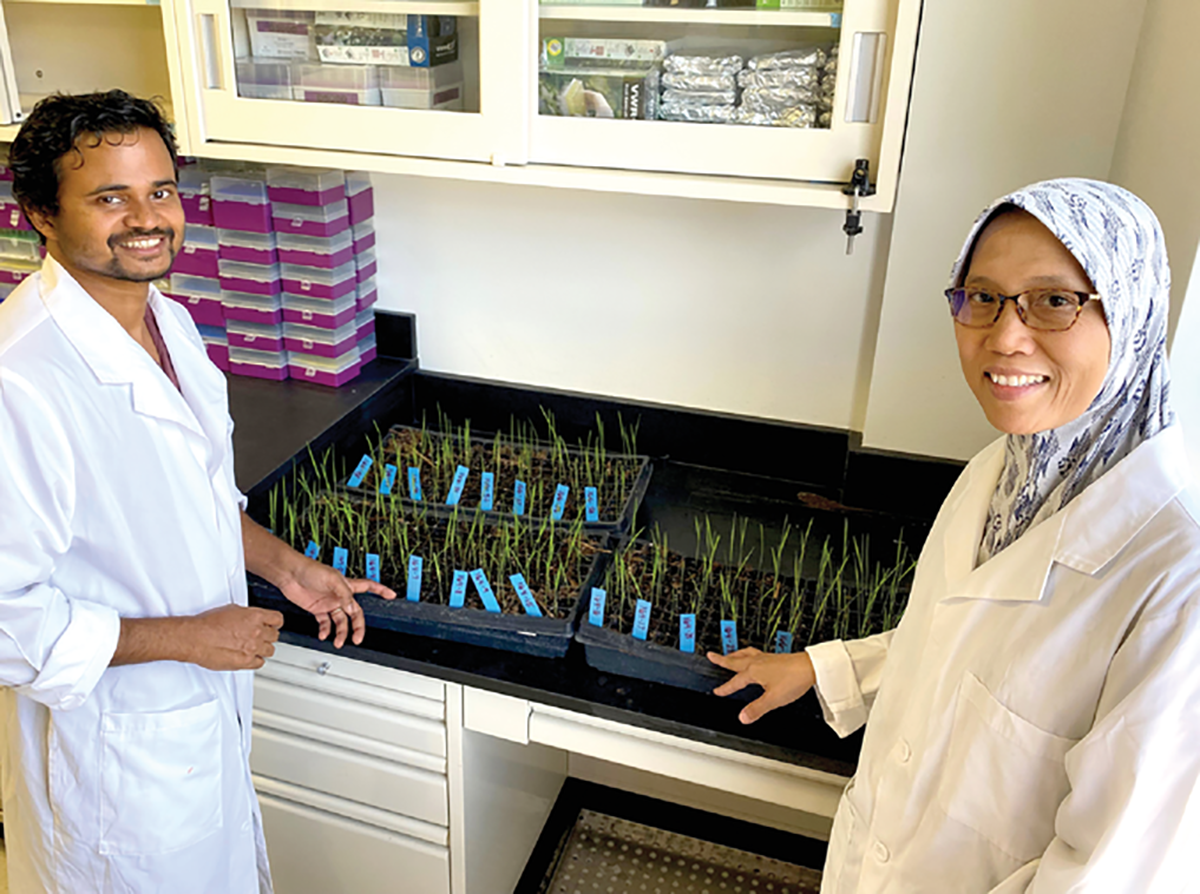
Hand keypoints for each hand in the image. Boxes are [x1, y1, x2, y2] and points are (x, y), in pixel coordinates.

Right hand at [184, 604, 283, 670]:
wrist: (195, 638)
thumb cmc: (208, 624)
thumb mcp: (232, 610)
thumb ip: (247, 615)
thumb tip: (252, 618)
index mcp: (255, 617)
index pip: (278, 619)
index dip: (275, 623)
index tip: (273, 624)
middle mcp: (256, 632)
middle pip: (275, 636)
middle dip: (268, 636)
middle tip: (261, 636)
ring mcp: (252, 648)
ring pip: (270, 651)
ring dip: (263, 649)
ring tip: (255, 647)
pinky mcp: (245, 662)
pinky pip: (260, 663)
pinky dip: (256, 660)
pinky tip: (250, 657)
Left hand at [277, 555, 396, 647]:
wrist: (289, 574)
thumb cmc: (309, 570)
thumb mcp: (331, 579)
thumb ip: (344, 594)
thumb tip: (352, 608)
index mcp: (346, 585)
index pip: (368, 587)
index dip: (381, 590)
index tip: (391, 595)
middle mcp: (339, 595)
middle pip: (355, 613)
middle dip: (358, 626)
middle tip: (358, 637)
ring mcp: (328, 602)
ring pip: (340, 621)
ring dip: (340, 632)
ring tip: (338, 642)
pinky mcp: (316, 609)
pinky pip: (325, 623)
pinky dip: (325, 630)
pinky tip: (324, 635)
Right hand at [707, 648, 815, 724]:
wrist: (811, 667)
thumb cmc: (794, 680)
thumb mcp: (773, 699)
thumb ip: (757, 709)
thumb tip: (743, 717)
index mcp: (754, 672)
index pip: (735, 682)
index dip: (726, 688)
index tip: (717, 691)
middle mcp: (758, 662)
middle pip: (735, 661)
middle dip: (722, 660)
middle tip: (712, 656)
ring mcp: (766, 658)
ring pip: (745, 654)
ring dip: (735, 654)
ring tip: (730, 654)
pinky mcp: (775, 658)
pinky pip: (756, 653)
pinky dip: (749, 654)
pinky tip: (754, 657)